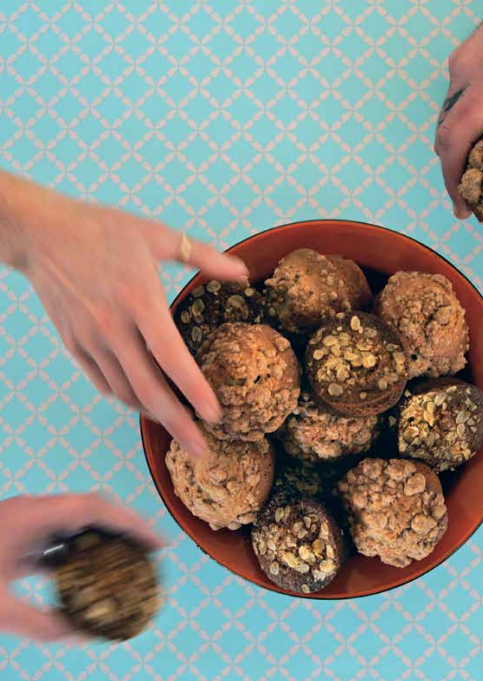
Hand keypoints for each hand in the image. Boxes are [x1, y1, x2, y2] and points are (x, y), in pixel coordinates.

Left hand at [0, 494, 163, 641]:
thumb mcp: (0, 610)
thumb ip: (42, 625)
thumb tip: (84, 635)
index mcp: (30, 516)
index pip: (92, 508)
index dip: (130, 522)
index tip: (157, 543)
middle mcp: (29, 512)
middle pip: (88, 510)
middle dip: (123, 527)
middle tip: (151, 550)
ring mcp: (20, 521)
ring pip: (72, 521)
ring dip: (102, 536)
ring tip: (128, 557)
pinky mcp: (13, 535)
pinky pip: (55, 536)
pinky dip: (77, 550)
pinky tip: (87, 572)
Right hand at [3, 176, 247, 457]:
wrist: (41, 233)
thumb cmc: (103, 229)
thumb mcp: (157, 235)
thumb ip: (203, 256)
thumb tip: (244, 272)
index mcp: (140, 300)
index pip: (172, 359)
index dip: (195, 391)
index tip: (216, 415)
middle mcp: (113, 327)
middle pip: (149, 390)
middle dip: (178, 425)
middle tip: (202, 450)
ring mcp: (90, 339)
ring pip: (125, 392)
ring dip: (153, 415)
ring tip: (178, 427)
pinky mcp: (74, 344)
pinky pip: (103, 382)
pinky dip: (126, 398)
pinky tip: (144, 402)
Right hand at [434, 0, 482, 217]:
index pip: (456, 138)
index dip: (454, 179)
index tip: (463, 206)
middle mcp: (468, 71)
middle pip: (447, 135)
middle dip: (459, 171)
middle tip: (477, 198)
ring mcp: (461, 64)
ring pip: (452, 120)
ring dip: (476, 143)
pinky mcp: (463, 60)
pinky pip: (460, 103)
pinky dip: (479, 122)